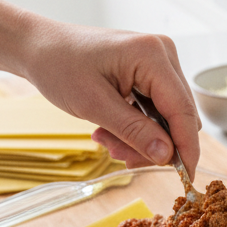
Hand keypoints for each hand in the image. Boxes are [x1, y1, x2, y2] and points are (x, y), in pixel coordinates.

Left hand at [17, 21, 201, 176]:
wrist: (40, 47)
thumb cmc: (60, 66)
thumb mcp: (94, 105)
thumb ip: (134, 132)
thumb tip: (168, 156)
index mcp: (152, 55)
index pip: (183, 110)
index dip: (186, 148)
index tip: (185, 178)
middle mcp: (163, 54)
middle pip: (179, 116)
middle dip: (154, 144)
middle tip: (120, 157)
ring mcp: (158, 62)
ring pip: (167, 117)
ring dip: (141, 138)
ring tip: (106, 141)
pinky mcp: (150, 72)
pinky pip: (155, 110)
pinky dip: (136, 127)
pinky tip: (109, 130)